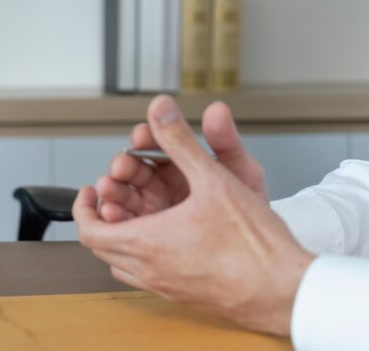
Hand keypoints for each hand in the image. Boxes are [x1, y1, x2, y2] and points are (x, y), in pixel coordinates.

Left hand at [73, 95, 314, 335]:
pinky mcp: (184, 296)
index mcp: (146, 242)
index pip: (89, 231)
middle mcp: (149, 270)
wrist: (284, 291)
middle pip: (103, 245)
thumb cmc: (252, 242)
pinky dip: (145, 254)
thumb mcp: (213, 178)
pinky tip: (168, 235)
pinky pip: (147, 276)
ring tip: (140, 211)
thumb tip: (159, 109)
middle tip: (120, 192)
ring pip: (125, 263)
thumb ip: (180, 140)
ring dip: (123, 236)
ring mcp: (165, 287)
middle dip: (107, 214)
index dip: (83, 208)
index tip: (91, 190)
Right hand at [95, 101, 267, 222]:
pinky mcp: (147, 238)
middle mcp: (162, 187)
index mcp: (181, 166)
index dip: (145, 138)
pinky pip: (124, 228)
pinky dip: (115, 220)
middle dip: (122, 166)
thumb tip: (217, 109)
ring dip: (112, 192)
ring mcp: (152, 213)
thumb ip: (225, 140)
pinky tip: (114, 216)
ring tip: (110, 191)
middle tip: (121, 167)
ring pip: (123, 197)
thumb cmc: (253, 216)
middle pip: (132, 170)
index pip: (154, 144)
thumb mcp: (240, 173)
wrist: (258, 258)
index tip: (141, 136)